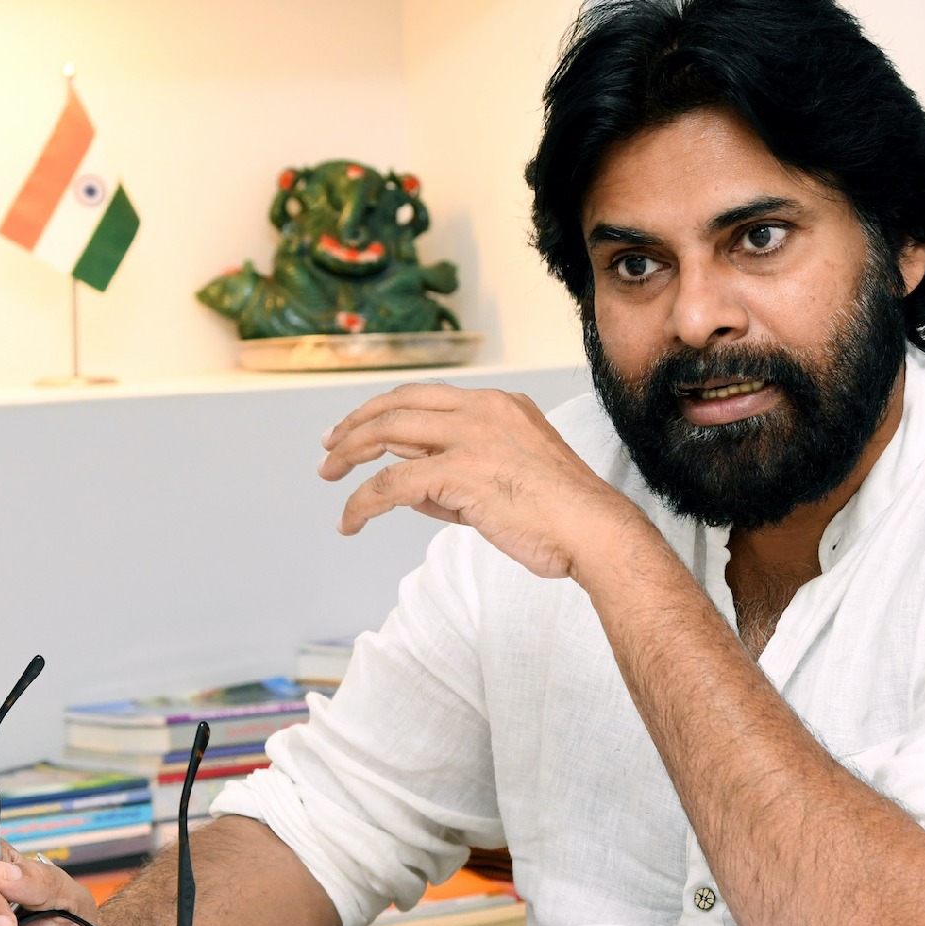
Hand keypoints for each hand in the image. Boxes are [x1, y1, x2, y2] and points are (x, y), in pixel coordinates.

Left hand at [319, 383, 650, 579]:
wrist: (594, 529)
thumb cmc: (562, 514)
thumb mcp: (511, 474)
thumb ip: (461, 469)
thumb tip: (410, 484)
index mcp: (499, 404)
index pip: (426, 396)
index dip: (384, 410)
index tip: (360, 429)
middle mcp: (483, 410)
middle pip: (398, 404)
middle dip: (356, 424)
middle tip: (330, 448)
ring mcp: (471, 437)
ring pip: (388, 432)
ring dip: (350, 453)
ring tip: (330, 476)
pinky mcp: (460, 472)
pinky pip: (392, 483)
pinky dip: (362, 501)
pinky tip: (350, 520)